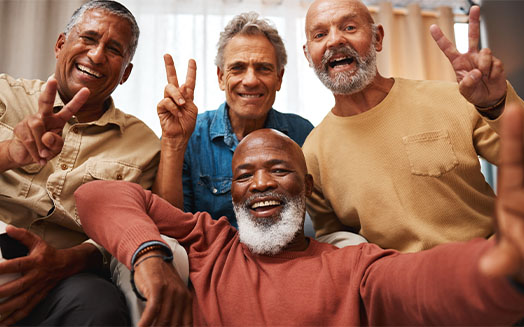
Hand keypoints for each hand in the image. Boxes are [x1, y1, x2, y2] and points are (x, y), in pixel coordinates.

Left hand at [0, 226, 86, 323]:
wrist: (69, 265)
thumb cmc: (49, 254)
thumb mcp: (37, 241)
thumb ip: (22, 236)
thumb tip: (9, 229)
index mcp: (35, 262)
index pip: (17, 265)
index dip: (3, 268)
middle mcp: (36, 277)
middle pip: (17, 287)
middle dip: (0, 293)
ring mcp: (38, 289)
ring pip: (20, 301)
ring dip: (5, 309)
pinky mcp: (39, 297)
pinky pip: (26, 309)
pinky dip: (14, 318)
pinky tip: (4, 323)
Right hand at [7, 77, 89, 166]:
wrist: (24, 155)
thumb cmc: (44, 149)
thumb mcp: (56, 149)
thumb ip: (56, 143)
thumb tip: (47, 136)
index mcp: (57, 120)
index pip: (69, 110)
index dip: (78, 101)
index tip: (86, 90)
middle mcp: (44, 116)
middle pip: (45, 101)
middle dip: (49, 91)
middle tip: (52, 80)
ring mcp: (30, 121)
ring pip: (38, 127)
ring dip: (42, 144)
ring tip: (44, 154)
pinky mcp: (20, 129)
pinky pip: (30, 139)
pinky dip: (36, 152)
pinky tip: (39, 158)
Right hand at [134, 253, 192, 325]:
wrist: (153, 257)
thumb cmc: (160, 280)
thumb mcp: (173, 294)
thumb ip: (175, 310)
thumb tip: (172, 325)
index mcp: (187, 300)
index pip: (186, 325)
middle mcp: (181, 297)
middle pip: (174, 325)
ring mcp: (170, 292)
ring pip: (163, 321)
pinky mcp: (158, 289)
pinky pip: (152, 312)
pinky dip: (145, 324)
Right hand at [157, 54, 197, 146]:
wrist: (180, 136)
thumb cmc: (187, 124)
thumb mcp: (192, 108)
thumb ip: (187, 96)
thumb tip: (180, 86)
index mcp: (186, 96)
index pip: (189, 81)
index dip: (191, 71)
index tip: (192, 60)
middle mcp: (176, 96)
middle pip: (172, 77)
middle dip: (169, 65)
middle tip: (167, 55)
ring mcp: (167, 100)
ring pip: (169, 88)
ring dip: (177, 96)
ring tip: (182, 105)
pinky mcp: (161, 107)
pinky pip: (166, 101)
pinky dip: (174, 108)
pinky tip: (178, 114)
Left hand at [430, 6, 505, 106]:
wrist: (489, 98)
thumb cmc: (474, 93)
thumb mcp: (465, 91)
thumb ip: (467, 83)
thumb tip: (476, 72)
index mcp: (458, 62)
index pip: (448, 48)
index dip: (440, 38)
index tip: (432, 27)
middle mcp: (471, 56)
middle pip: (472, 35)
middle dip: (474, 21)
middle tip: (475, 7)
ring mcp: (484, 58)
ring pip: (485, 52)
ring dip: (484, 66)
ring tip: (483, 76)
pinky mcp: (496, 62)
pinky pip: (495, 62)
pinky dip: (493, 72)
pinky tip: (491, 77)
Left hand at [479, 104, 523, 282]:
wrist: (521, 254)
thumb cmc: (515, 249)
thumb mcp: (510, 255)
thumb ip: (504, 260)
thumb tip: (488, 270)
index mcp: (513, 191)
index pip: (514, 159)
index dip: (514, 136)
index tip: (513, 109)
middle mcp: (521, 183)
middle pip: (521, 154)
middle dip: (520, 133)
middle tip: (516, 107)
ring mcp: (523, 185)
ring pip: (520, 159)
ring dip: (520, 141)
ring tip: (516, 112)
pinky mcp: (523, 188)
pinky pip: (519, 166)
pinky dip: (520, 166)